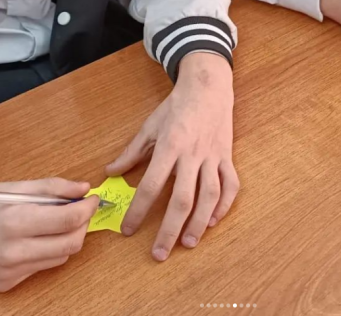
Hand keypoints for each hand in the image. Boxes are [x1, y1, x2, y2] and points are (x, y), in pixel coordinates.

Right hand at [0, 178, 98, 291]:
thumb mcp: (13, 187)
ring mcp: (9, 272)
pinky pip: (41, 267)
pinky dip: (48, 250)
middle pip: (71, 243)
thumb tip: (84, 188)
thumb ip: (53, 188)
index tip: (93, 199)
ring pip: (60, 257)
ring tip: (56, 221)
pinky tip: (35, 237)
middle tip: (81, 210)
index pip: (69, 220)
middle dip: (83, 224)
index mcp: (15, 221)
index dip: (88, 208)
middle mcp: (12, 251)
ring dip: (68, 237)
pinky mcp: (5, 284)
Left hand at [107, 53, 237, 261]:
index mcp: (170, 146)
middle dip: (170, 229)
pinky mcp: (227, 156)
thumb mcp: (150, 126)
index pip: (152, 184)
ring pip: (209, 195)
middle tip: (159, 253)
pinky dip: (224, 205)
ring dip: (198, 222)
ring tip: (188, 244)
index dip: (139, 210)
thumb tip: (110, 171)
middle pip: (182, 198)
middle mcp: (193, 154)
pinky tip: (213, 221)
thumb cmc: (177, 106)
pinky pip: (230, 184)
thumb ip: (131, 151)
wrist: (208, 87)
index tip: (128, 230)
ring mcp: (213, 156)